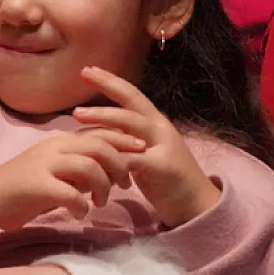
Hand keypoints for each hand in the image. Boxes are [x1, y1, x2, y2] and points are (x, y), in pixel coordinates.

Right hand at [0, 131, 141, 230]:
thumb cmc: (23, 188)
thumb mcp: (54, 172)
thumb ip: (78, 169)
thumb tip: (105, 173)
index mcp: (60, 142)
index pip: (99, 132)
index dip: (124, 140)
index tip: (142, 151)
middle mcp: (54, 148)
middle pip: (99, 145)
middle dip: (119, 164)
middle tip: (124, 184)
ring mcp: (44, 165)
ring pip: (88, 165)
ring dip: (102, 185)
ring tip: (100, 202)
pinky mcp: (36, 185)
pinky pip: (69, 193)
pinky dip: (80, 204)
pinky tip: (80, 212)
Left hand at [73, 67, 219, 227]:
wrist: (196, 204)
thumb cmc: (165, 179)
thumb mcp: (145, 151)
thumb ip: (127, 138)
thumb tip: (100, 131)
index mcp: (154, 122)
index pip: (132, 94)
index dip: (111, 81)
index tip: (87, 70)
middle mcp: (159, 128)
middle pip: (132, 101)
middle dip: (107, 85)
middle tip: (83, 74)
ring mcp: (162, 145)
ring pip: (131, 123)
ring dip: (103, 117)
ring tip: (77, 114)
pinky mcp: (161, 167)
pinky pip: (131, 157)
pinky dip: (112, 155)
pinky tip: (93, 154)